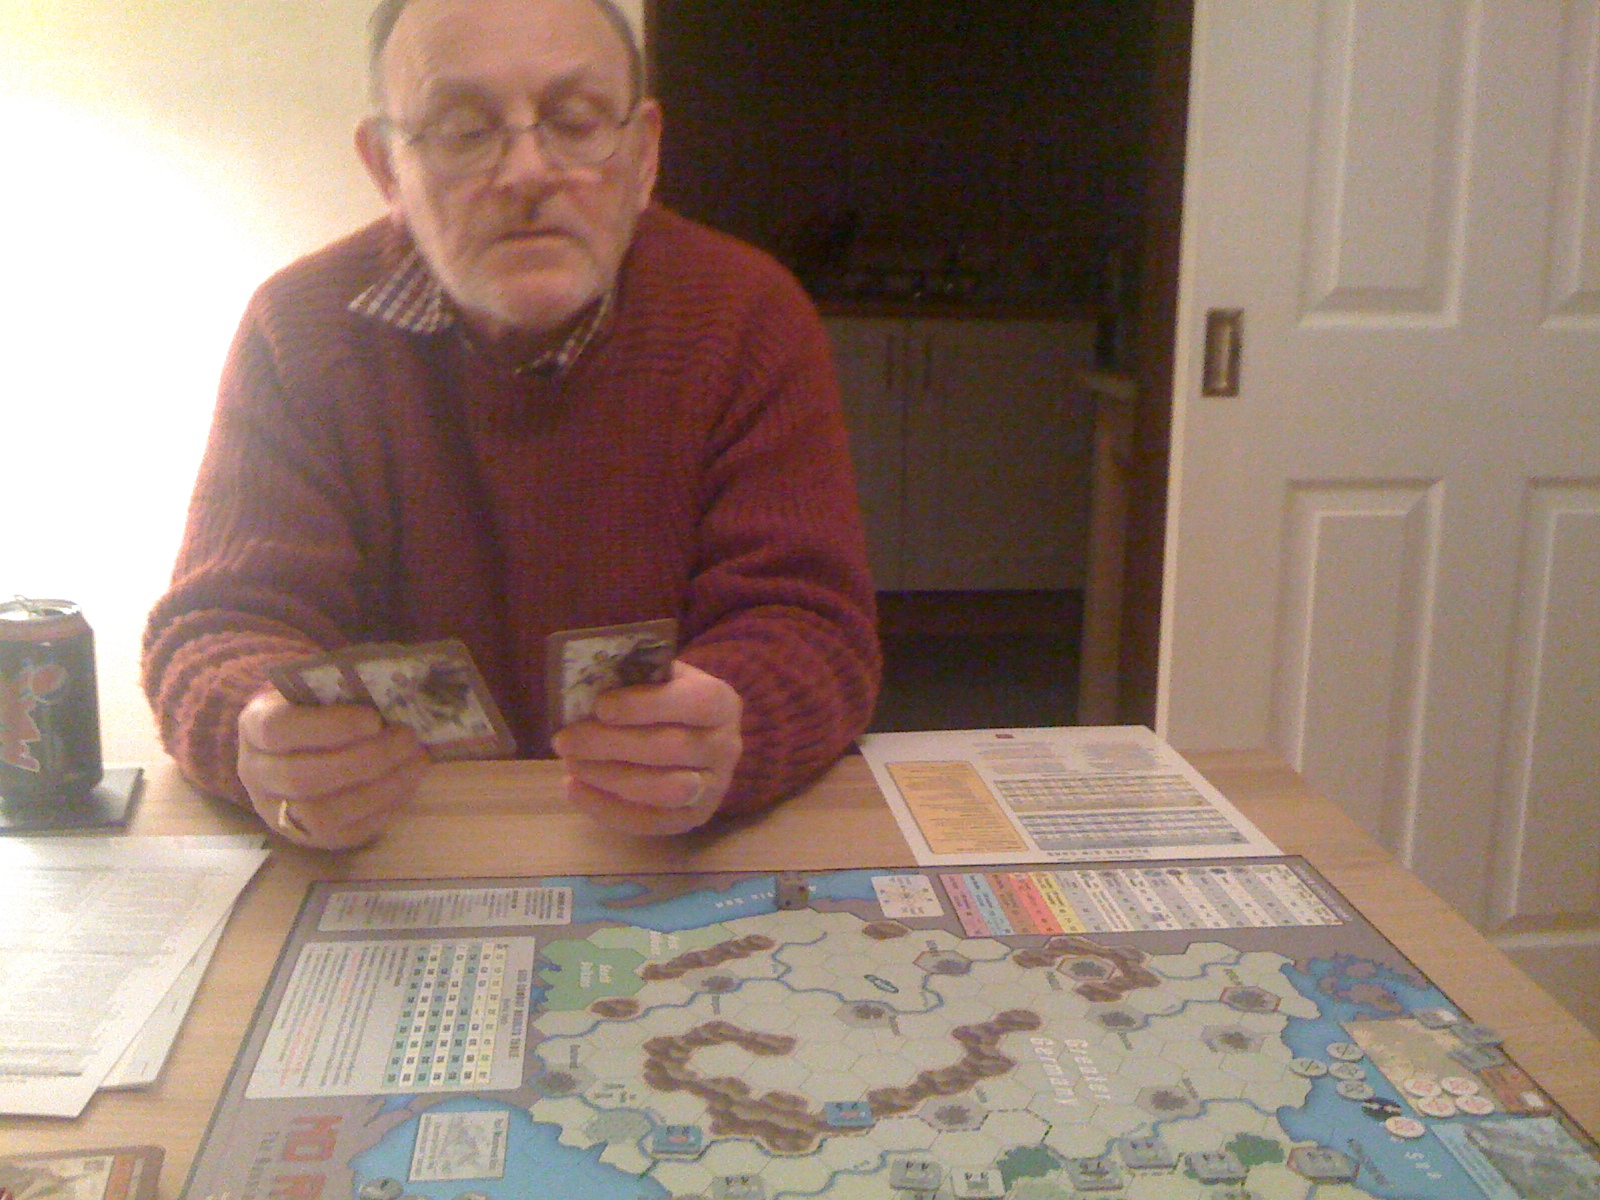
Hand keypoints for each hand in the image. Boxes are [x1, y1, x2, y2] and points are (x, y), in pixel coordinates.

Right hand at [237, 687, 427, 848]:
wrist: (294, 746)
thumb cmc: (314, 709)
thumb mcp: (317, 688)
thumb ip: (342, 688)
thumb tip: (393, 692)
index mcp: (254, 726)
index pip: (279, 730)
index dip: (329, 727)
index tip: (373, 718)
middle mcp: (257, 774)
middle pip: (302, 778)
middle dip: (365, 759)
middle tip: (407, 738)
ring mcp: (279, 812)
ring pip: (323, 814)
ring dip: (379, 788)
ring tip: (416, 760)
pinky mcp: (310, 838)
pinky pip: (346, 833)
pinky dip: (384, 808)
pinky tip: (408, 782)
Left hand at [551, 661, 742, 835]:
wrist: (697, 737)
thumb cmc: (668, 701)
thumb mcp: (661, 679)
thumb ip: (634, 679)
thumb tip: (585, 689)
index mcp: (721, 703)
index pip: (694, 702)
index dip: (646, 705)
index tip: (600, 706)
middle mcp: (726, 747)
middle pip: (672, 748)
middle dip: (612, 745)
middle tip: (566, 740)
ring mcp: (714, 787)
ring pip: (664, 790)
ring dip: (610, 778)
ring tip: (572, 764)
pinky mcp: (694, 818)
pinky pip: (650, 821)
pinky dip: (607, 808)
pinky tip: (574, 789)